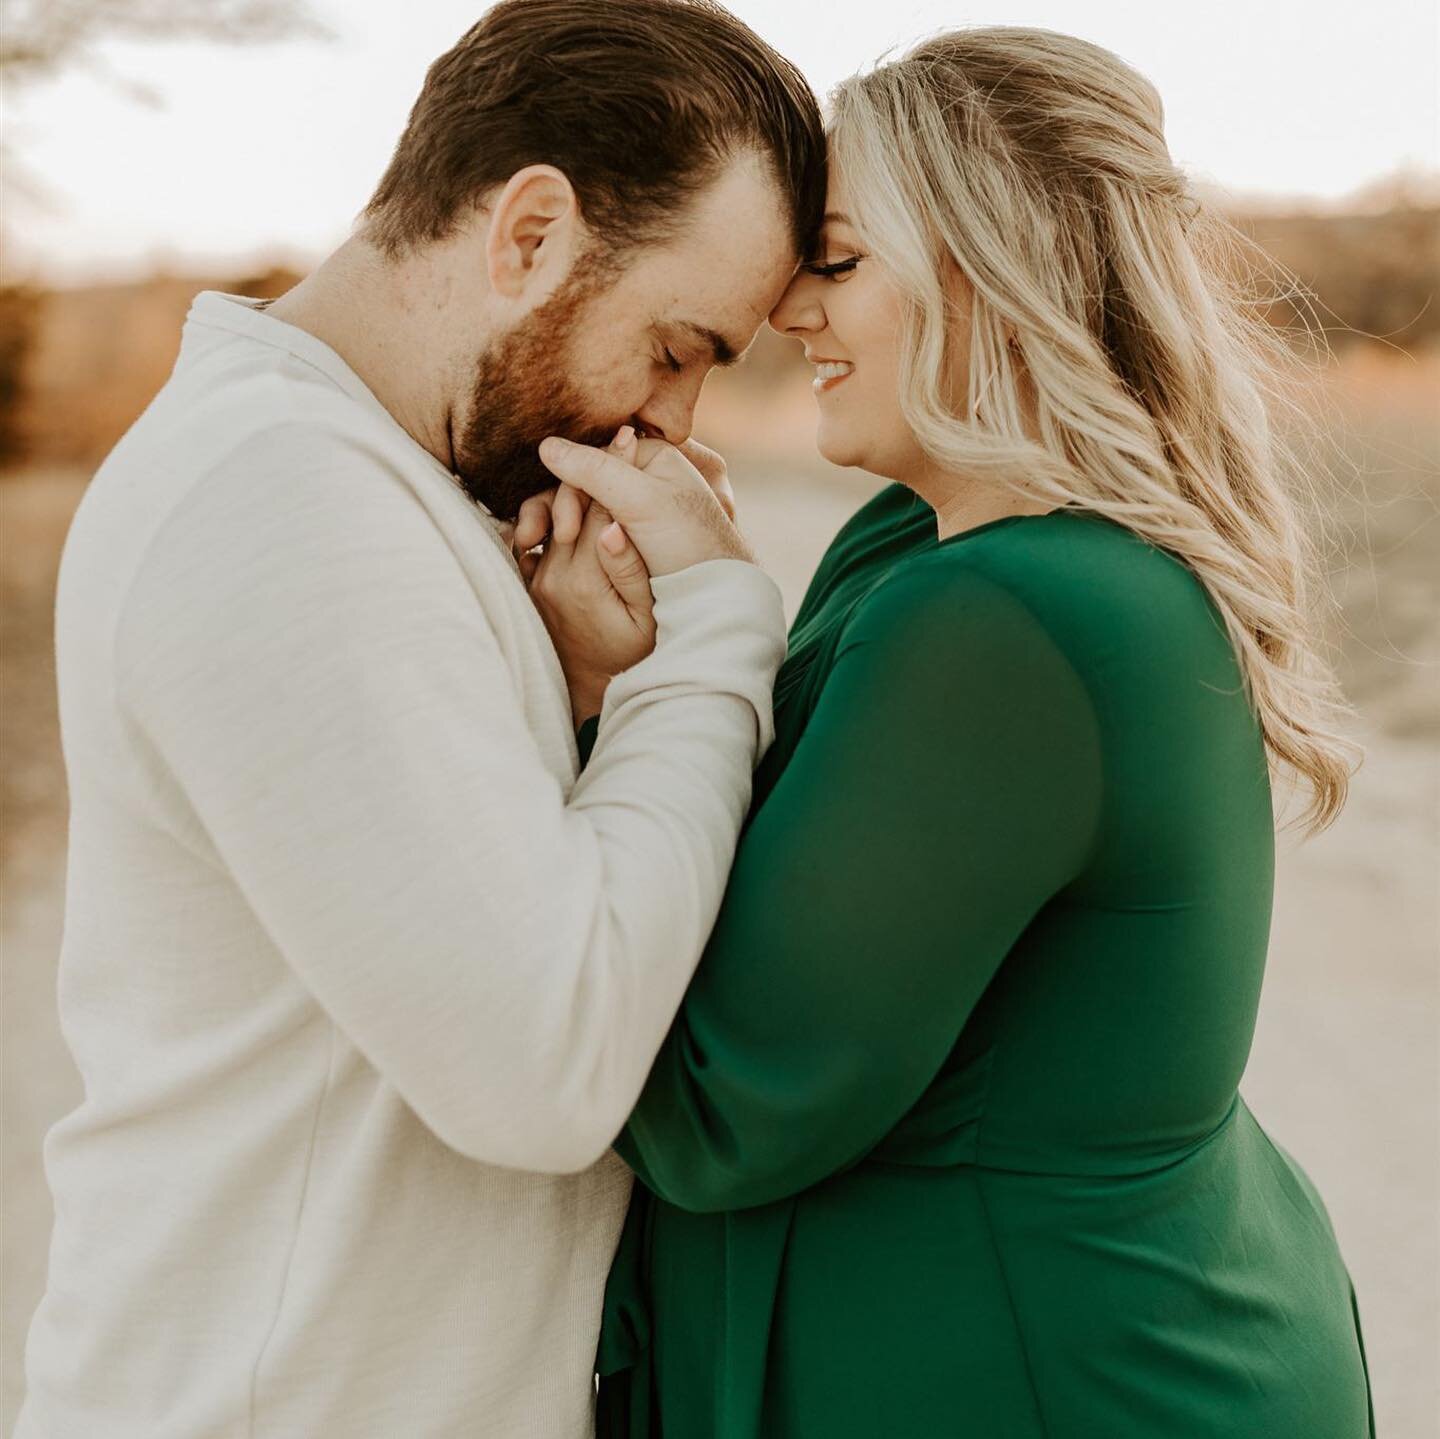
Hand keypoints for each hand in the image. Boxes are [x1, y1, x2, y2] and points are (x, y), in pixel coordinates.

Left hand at [525, 430, 656, 726]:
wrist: (593, 690)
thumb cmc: (632, 655)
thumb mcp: (646, 620)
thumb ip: (632, 573)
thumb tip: (616, 529)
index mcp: (585, 579)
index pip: (601, 510)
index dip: (618, 470)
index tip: (632, 437)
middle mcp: (553, 574)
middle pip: (574, 504)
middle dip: (597, 466)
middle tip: (621, 435)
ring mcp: (538, 578)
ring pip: (552, 514)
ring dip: (573, 485)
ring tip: (597, 459)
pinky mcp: (532, 583)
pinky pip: (536, 536)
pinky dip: (551, 511)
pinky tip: (573, 493)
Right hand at [536, 433, 752, 577]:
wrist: (716, 599)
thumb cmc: (690, 547)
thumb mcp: (642, 502)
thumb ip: (595, 471)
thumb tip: (545, 445)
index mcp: (653, 458)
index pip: (593, 461)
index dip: (570, 492)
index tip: (565, 530)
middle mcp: (644, 481)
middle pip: (585, 486)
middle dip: (558, 512)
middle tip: (537, 541)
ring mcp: (636, 513)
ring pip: (583, 513)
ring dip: (556, 529)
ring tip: (533, 549)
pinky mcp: (630, 543)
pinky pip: (588, 535)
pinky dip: (567, 546)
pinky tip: (542, 557)